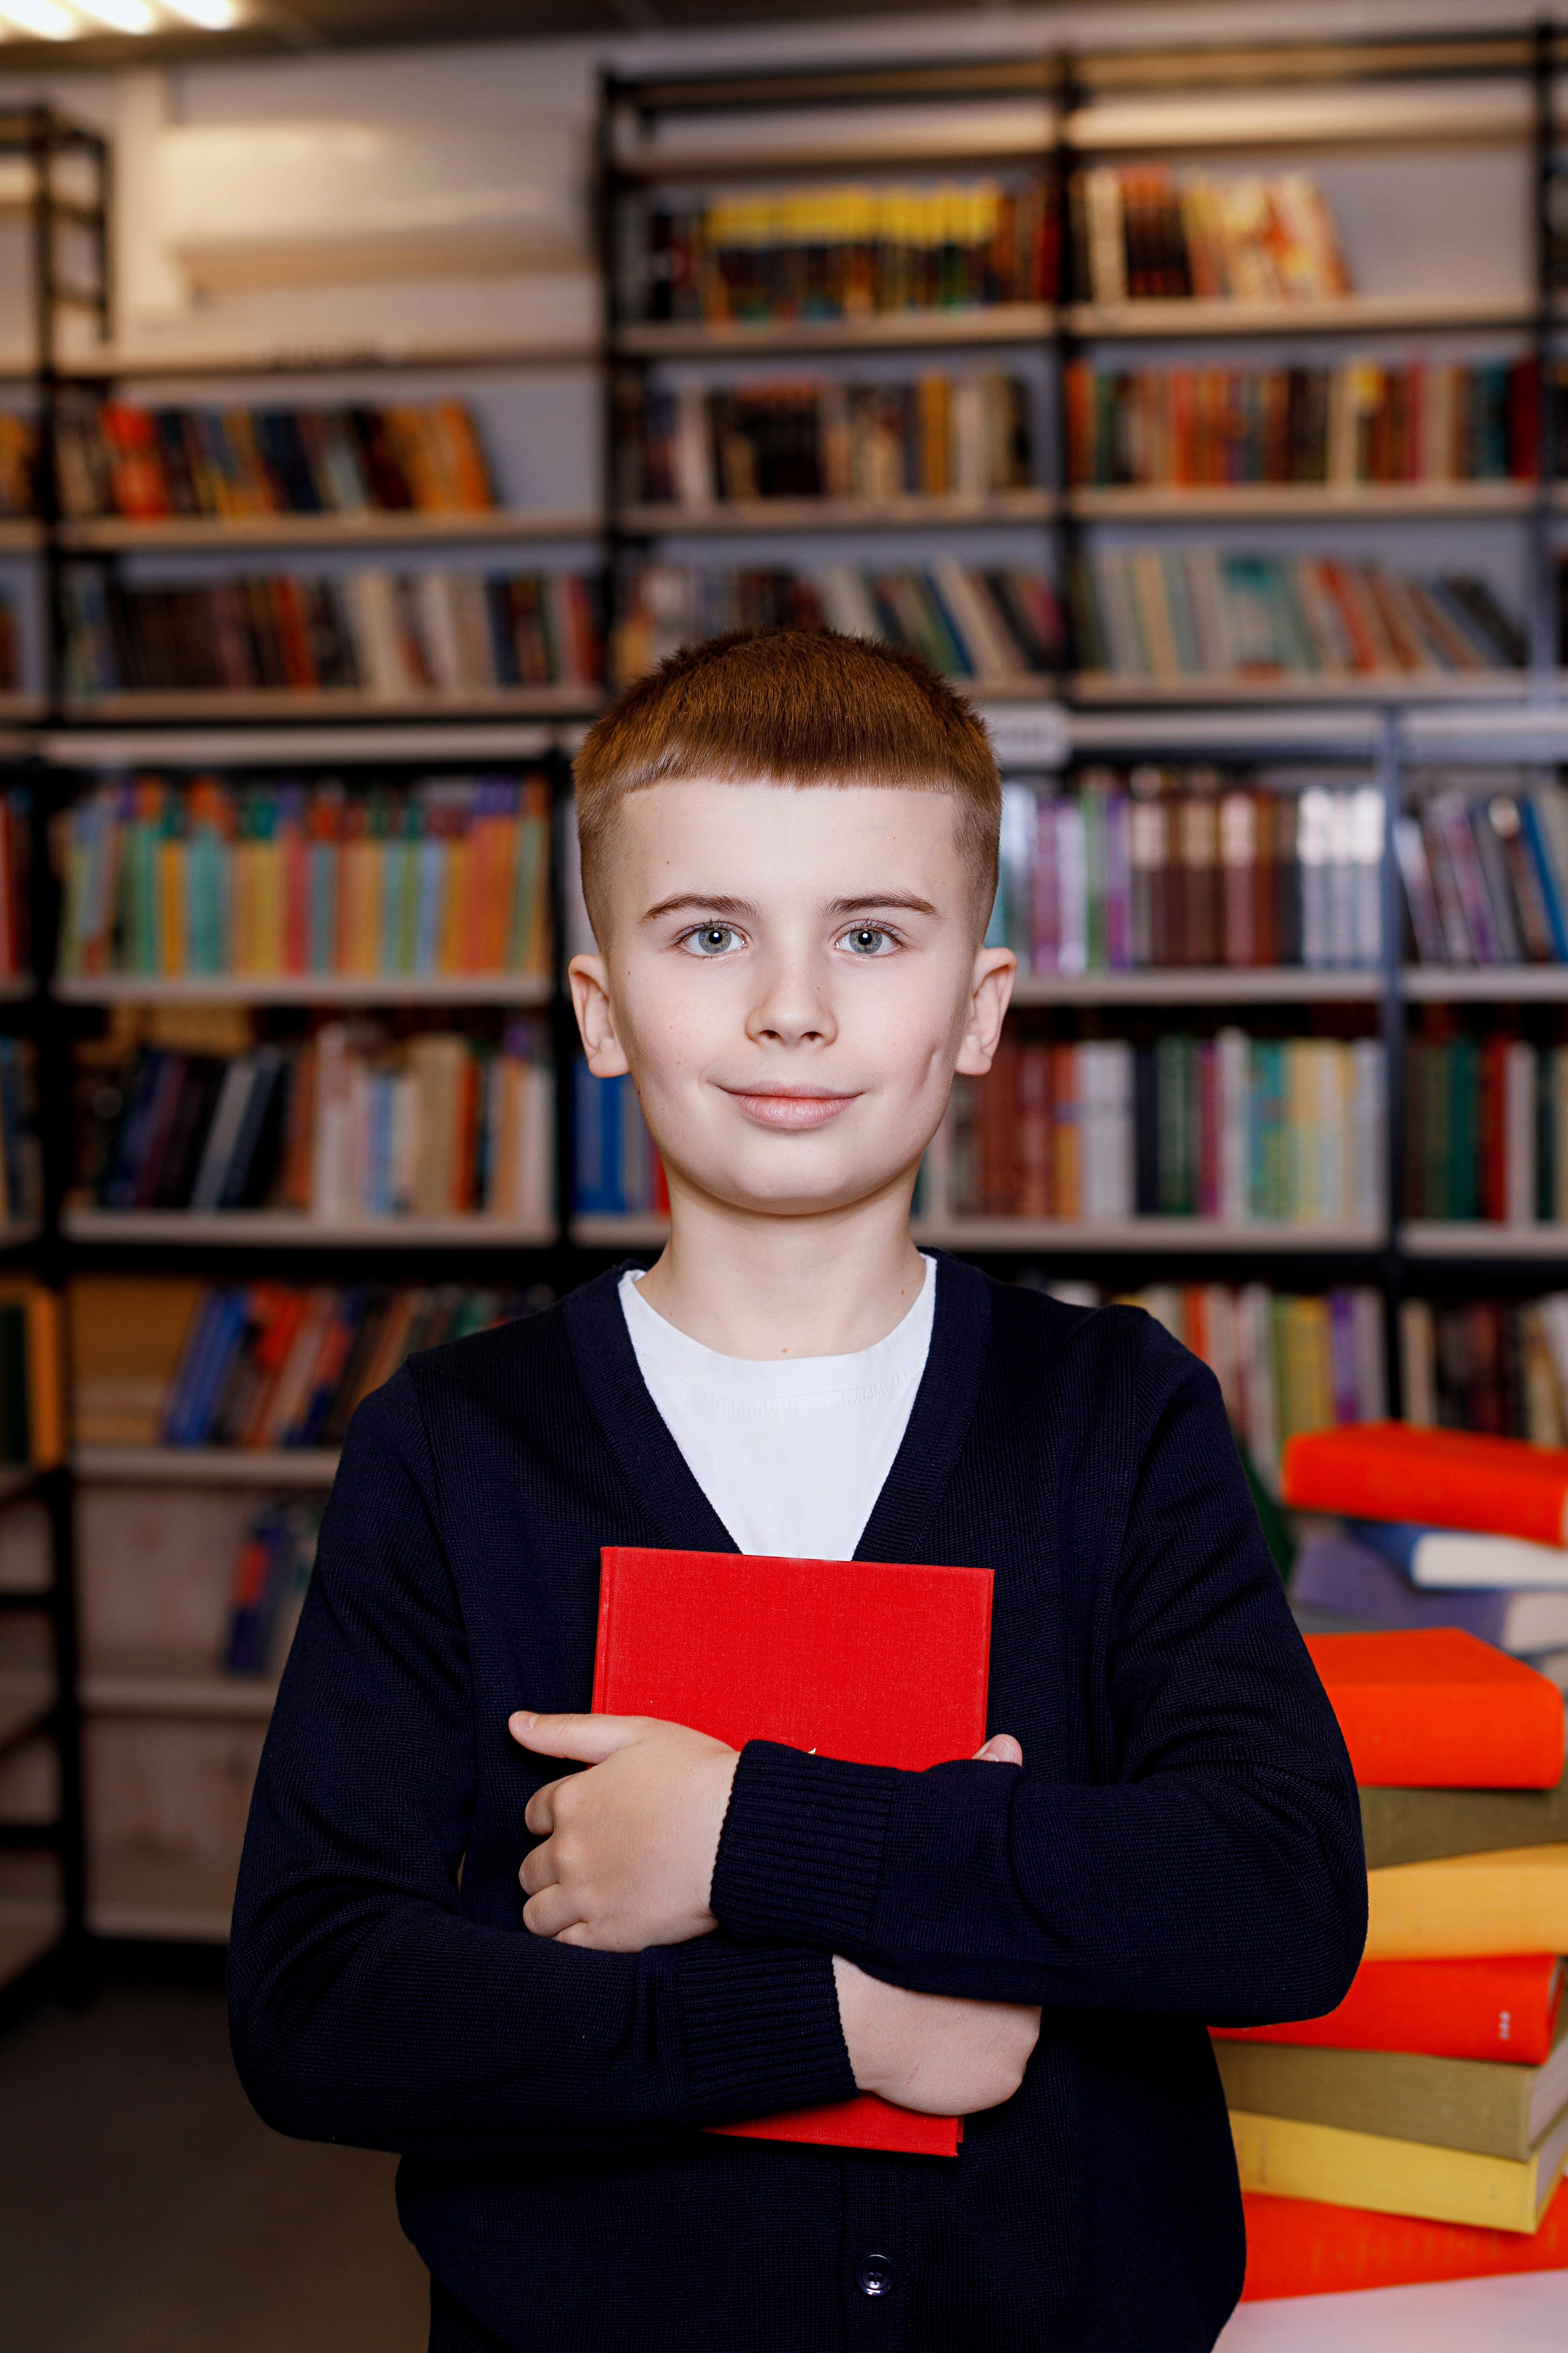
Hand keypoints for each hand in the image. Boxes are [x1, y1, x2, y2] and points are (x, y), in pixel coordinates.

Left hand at [510, 1711, 737, 1950]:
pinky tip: (595, 1925)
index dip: (555, 1818)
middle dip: (549, 1865)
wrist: (740, 1830)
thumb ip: (568, 1730)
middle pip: (530, 1868)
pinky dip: (570, 1938)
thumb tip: (514, 1724)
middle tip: (587, 1863)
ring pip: (536, 1914)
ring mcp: (586, 1896)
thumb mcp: (634, 1733)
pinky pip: (563, 1947)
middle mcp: (568, 1850)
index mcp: (571, 1799)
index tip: (584, 1821)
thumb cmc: (696, 1774)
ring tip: (583, 1900)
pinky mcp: (610, 1935)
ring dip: (550, 1906)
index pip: (533, 1815)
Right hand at [833, 1727, 1033, 2115]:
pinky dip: (972, 2065)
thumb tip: (1006, 1746)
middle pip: (1030, 1984)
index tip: (979, 1937)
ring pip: (1016, 2029)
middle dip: (1004, 1980)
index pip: (1033, 1937)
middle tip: (955, 1975)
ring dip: (990, 2023)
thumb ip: (975, 1789)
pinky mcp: (1000, 2085)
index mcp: (1020, 1936)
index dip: (1009, 1937)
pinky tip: (939, 2045)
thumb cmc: (876, 1921)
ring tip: (940, 2008)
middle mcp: (1036, 1990)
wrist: (840, 2001)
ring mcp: (1022, 2042)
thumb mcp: (933, 1848)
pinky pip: (995, 2074)